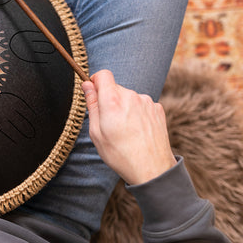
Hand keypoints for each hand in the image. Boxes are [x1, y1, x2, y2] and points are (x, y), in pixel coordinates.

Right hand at [82, 70, 176, 184]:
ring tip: (125, 130)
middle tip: (108, 122)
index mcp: (112, 101)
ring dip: (124, 106)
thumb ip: (92, 105)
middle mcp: (131, 96)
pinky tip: (137, 130)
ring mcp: (147, 102)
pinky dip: (137, 112)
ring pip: (129, 96)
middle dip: (109, 99)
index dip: (95, 81)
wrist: (152, 169)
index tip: (93, 92)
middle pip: (115, 87)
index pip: (103, 75)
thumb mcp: (97, 132)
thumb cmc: (120, 154)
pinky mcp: (158, 109)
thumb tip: (87, 85)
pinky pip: (142, 104)